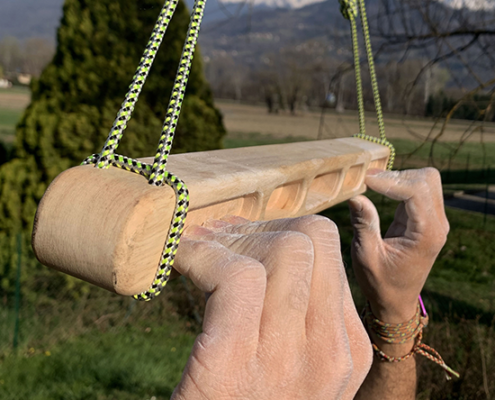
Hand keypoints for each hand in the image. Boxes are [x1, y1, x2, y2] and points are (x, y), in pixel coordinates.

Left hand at [171, 215, 371, 399]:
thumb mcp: (293, 368)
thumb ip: (296, 319)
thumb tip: (266, 251)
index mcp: (347, 351)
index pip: (327, 252)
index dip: (280, 231)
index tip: (241, 239)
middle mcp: (330, 354)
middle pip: (310, 241)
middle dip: (257, 228)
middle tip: (216, 238)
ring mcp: (289, 361)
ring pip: (282, 250)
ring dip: (228, 237)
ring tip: (194, 247)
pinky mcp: (234, 366)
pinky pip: (235, 277)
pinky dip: (200, 255)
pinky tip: (176, 258)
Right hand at [348, 168, 448, 322]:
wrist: (395, 301)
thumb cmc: (380, 283)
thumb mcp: (366, 256)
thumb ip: (364, 225)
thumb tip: (356, 195)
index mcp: (426, 235)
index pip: (417, 191)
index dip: (390, 180)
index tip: (364, 179)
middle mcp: (437, 225)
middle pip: (427, 179)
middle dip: (397, 175)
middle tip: (367, 180)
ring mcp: (434, 221)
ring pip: (425, 180)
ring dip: (399, 178)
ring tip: (371, 183)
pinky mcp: (425, 219)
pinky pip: (418, 190)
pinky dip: (399, 184)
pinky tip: (378, 188)